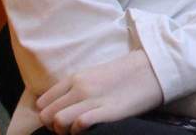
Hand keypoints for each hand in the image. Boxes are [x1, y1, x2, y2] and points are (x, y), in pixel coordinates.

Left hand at [37, 50, 161, 133]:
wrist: (153, 68)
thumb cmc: (125, 73)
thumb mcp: (94, 74)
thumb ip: (76, 87)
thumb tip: (61, 106)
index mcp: (75, 78)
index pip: (42, 103)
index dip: (47, 115)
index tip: (59, 119)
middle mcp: (80, 87)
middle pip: (46, 115)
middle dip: (53, 127)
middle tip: (68, 129)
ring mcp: (93, 99)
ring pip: (58, 121)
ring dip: (64, 131)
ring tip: (77, 130)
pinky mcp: (108, 110)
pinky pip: (79, 123)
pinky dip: (79, 130)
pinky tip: (89, 128)